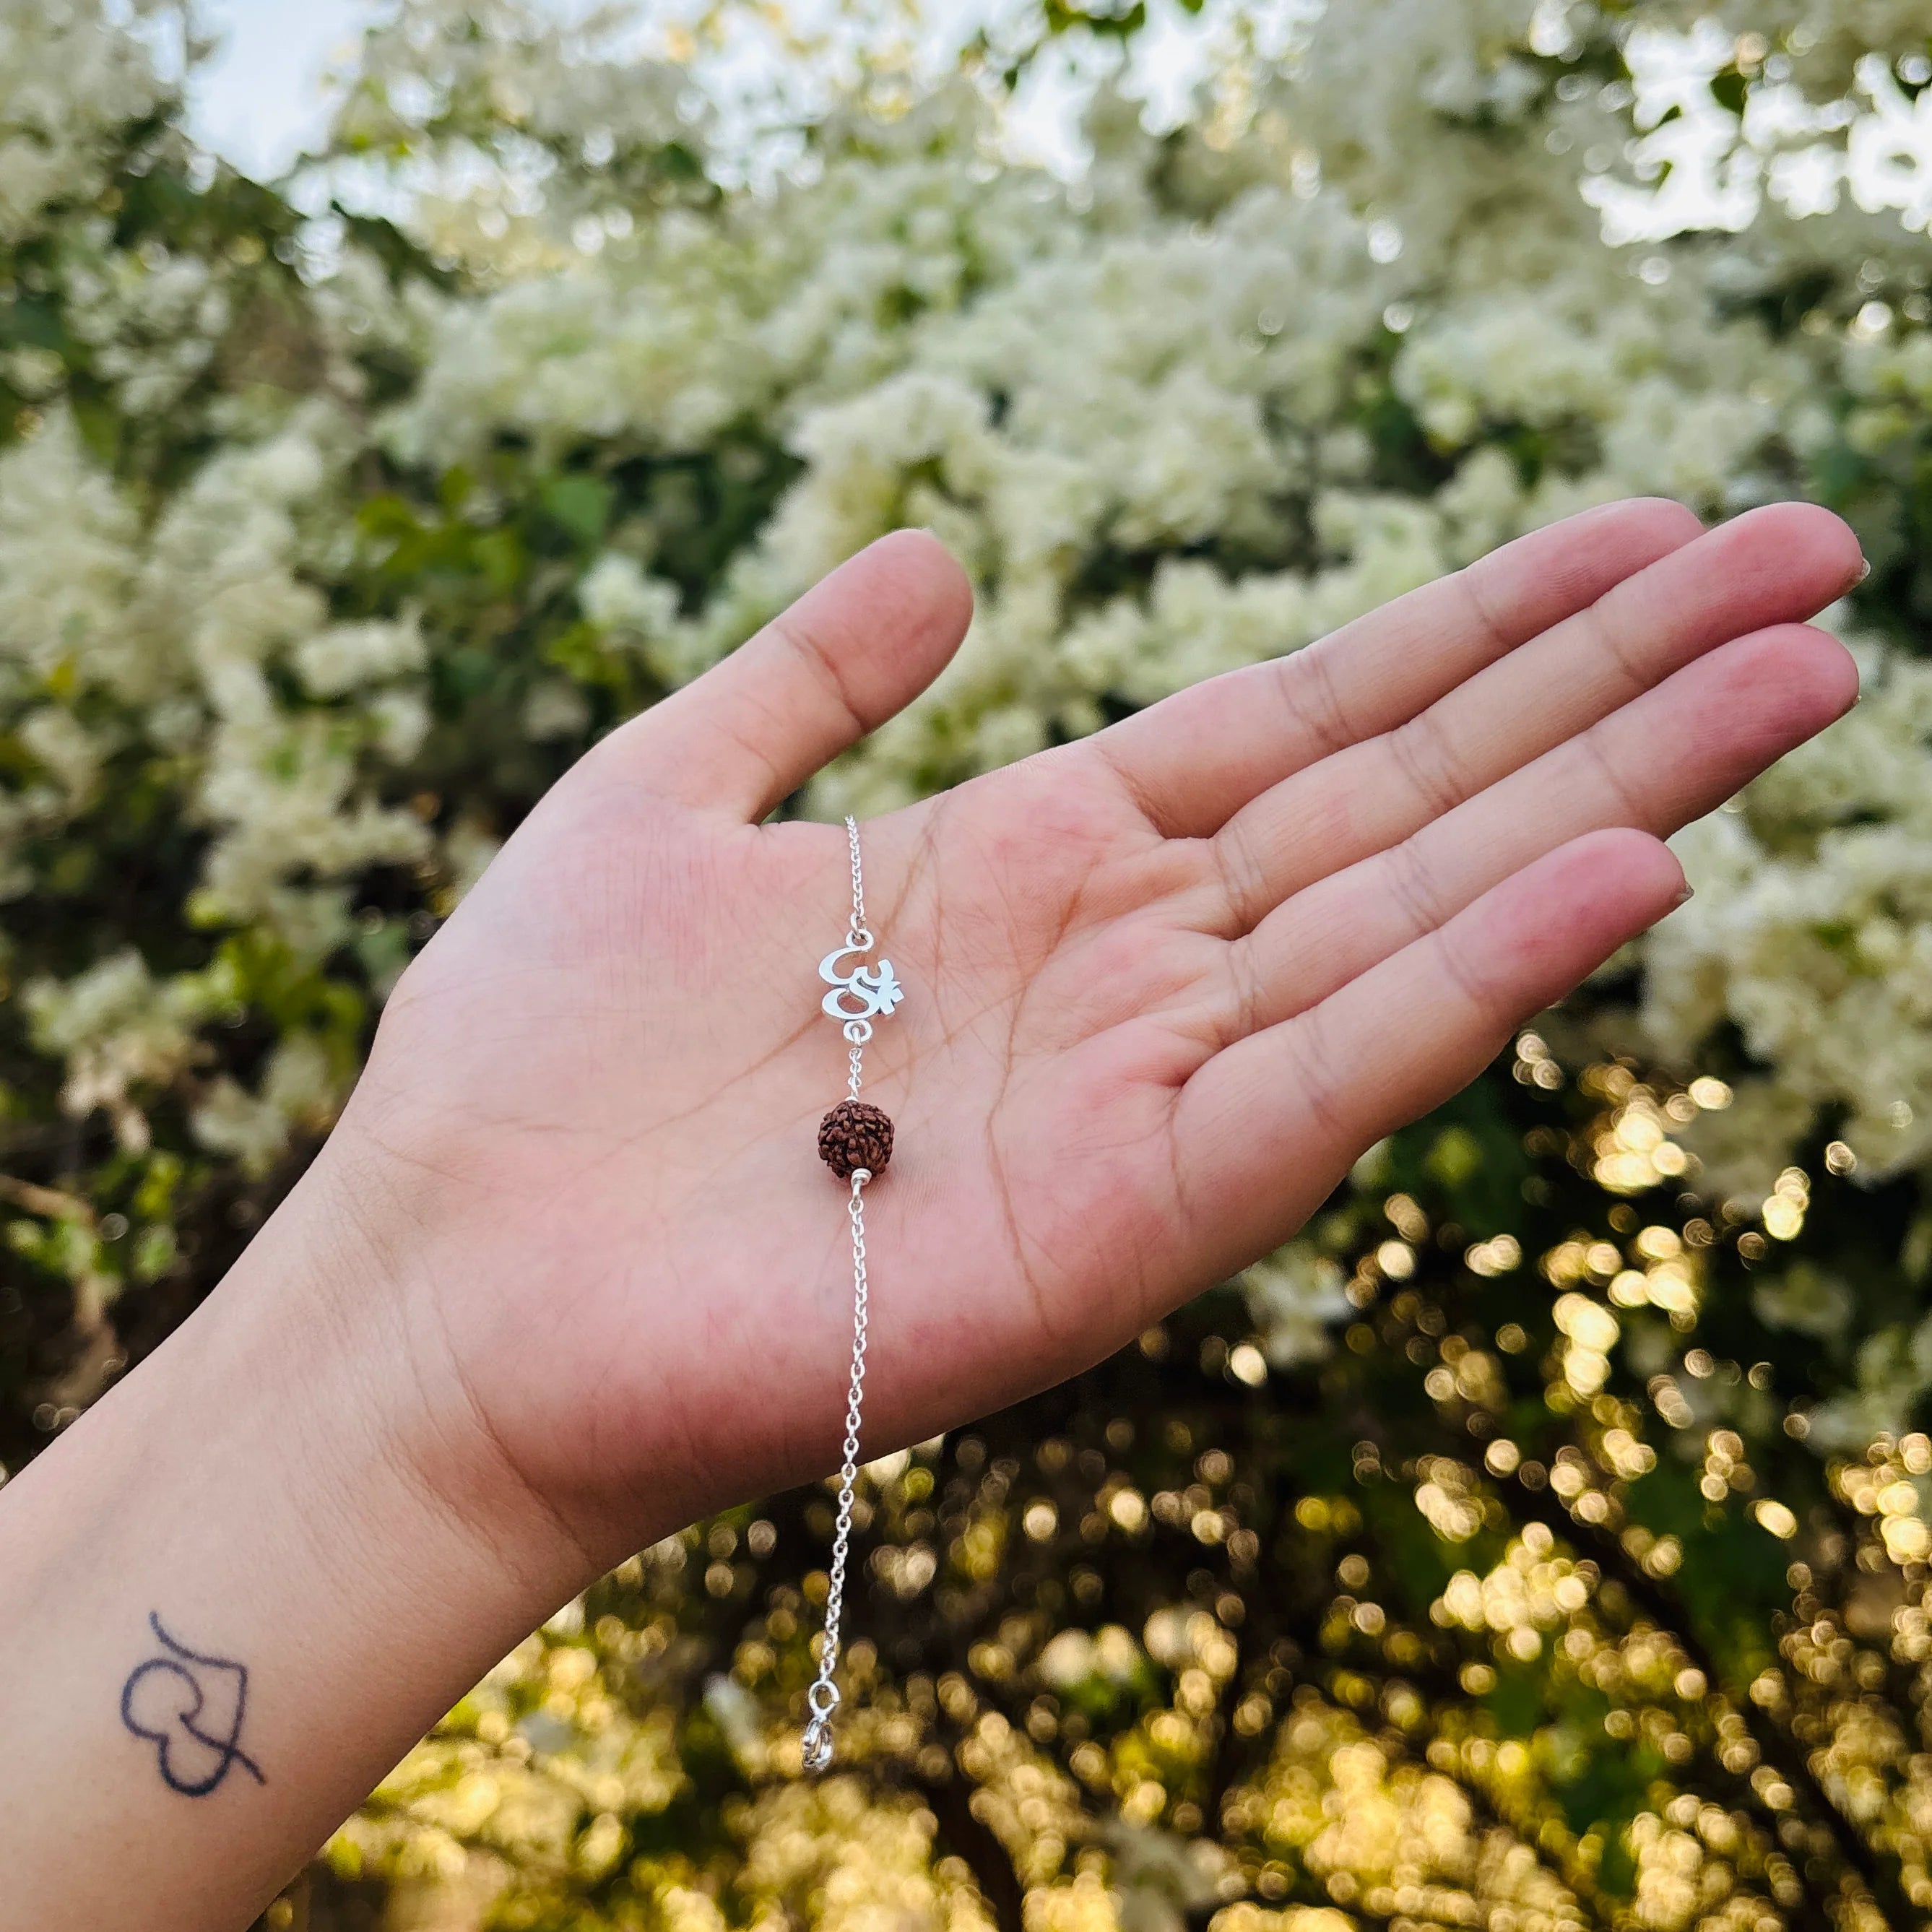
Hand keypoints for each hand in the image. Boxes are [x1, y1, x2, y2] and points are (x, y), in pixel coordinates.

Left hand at [322, 499, 1861, 1578]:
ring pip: (1416, 921)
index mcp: (1040, 863)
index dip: (1479, 627)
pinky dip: (1472, 985)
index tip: (1641, 531)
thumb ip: (813, 674)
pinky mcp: (1119, 1224)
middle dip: (1613, 684)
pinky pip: (1327, 1083)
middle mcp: (1126, 973)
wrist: (448, 1277)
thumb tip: (948, 551)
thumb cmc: (535, 1049)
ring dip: (1613, 800)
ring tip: (1799, 678)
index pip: (1309, 721)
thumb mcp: (668, 790)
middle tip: (1816, 565)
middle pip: (1411, 801)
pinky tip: (1621, 873)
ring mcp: (1138, 1097)